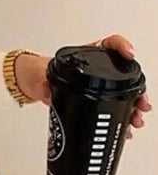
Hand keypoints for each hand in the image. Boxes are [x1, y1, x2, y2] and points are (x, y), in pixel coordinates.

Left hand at [14, 34, 150, 139]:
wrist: (33, 83)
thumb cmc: (38, 73)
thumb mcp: (39, 76)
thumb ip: (42, 83)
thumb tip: (46, 91)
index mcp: (86, 57)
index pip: (109, 43)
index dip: (121, 46)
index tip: (129, 54)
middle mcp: (96, 69)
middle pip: (124, 76)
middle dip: (137, 92)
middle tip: (141, 105)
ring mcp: (96, 85)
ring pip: (122, 95)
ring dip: (132, 109)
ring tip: (135, 121)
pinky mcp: (91, 100)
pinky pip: (111, 108)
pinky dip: (119, 120)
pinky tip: (125, 130)